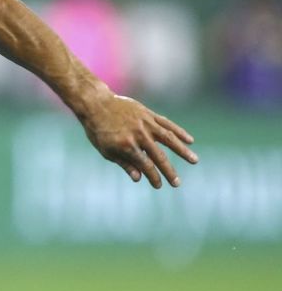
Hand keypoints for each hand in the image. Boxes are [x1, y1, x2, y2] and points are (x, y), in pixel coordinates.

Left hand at [80, 92, 198, 187]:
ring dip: (182, 150)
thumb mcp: (106, 150)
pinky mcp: (148, 114)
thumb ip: (124, 164)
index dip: (153, 177)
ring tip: (194, 160)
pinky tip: (190, 140)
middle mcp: (139, 135)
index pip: (145, 166)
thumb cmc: (98, 130)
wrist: (96, 104)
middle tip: (177, 184)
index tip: (158, 185)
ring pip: (168, 138)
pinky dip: (179, 132)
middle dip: (169, 171)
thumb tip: (139, 179)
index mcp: (127, 146)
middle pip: (159, 156)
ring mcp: (145, 123)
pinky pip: (167, 124)